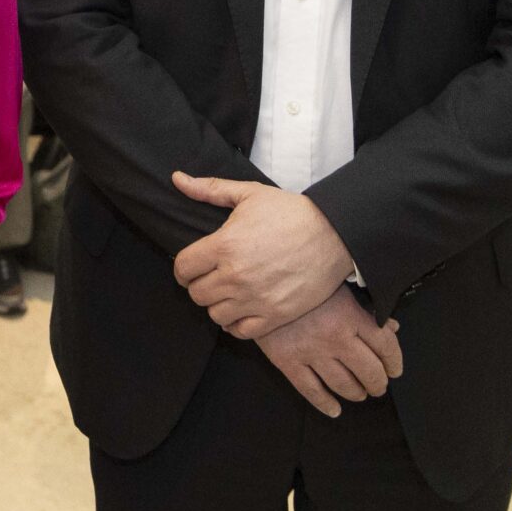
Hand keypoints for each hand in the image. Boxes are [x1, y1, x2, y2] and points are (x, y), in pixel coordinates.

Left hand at [170, 172, 355, 340]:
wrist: (334, 234)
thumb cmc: (290, 212)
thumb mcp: (249, 193)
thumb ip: (209, 188)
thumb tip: (177, 178)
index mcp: (225, 245)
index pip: (183, 268)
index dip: (183, 267)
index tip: (192, 266)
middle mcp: (235, 276)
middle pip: (196, 294)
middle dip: (199, 285)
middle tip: (212, 277)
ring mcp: (255, 299)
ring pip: (215, 315)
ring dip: (217, 304)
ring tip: (228, 292)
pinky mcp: (275, 316)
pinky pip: (240, 332)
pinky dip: (236, 324)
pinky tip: (242, 309)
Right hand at [254, 287, 402, 417]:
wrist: (256, 284)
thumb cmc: (301, 283)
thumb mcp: (337, 287)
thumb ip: (366, 308)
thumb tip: (391, 327)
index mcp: (350, 315)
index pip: (385, 345)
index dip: (394, 361)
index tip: (394, 369)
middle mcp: (334, 337)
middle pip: (369, 371)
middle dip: (378, 383)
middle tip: (378, 386)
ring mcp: (311, 352)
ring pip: (344, 385)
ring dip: (356, 393)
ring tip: (359, 393)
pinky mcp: (288, 361)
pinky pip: (311, 391)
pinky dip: (326, 404)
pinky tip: (334, 409)